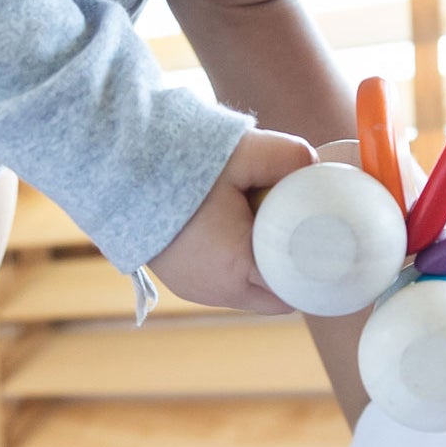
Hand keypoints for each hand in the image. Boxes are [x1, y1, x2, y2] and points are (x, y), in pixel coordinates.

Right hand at [148, 127, 314, 311]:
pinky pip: (222, 280)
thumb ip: (290, 157)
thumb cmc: (181, 163)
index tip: (330, 245)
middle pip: (274, 294)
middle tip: (303, 231)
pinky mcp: (179, 279)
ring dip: (263, 265)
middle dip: (292, 267)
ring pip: (248, 288)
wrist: (115, 167)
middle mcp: (216, 291)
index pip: (296, 290)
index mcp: (238, 270)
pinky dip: (238, 262)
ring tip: (268, 226)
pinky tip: (238, 230)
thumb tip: (316, 166)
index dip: (316, 270)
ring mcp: (194, 289)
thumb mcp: (246, 152)